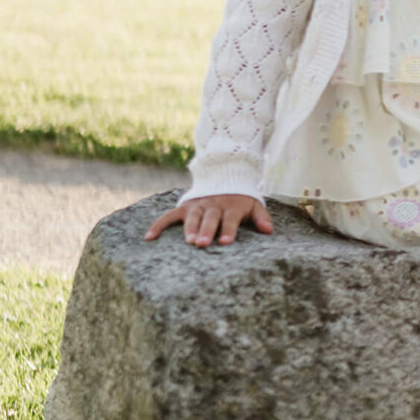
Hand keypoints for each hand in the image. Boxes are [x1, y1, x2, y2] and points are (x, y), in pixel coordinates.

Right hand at [145, 194, 272, 247]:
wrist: (226, 176)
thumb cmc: (241, 199)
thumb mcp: (254, 204)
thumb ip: (261, 217)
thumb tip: (269, 231)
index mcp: (232, 206)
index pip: (230, 219)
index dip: (228, 230)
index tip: (226, 242)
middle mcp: (214, 205)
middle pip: (210, 219)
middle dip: (206, 231)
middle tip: (203, 243)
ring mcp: (198, 205)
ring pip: (193, 217)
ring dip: (190, 229)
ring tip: (188, 241)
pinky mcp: (184, 207)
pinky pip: (169, 216)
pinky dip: (159, 225)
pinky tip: (150, 237)